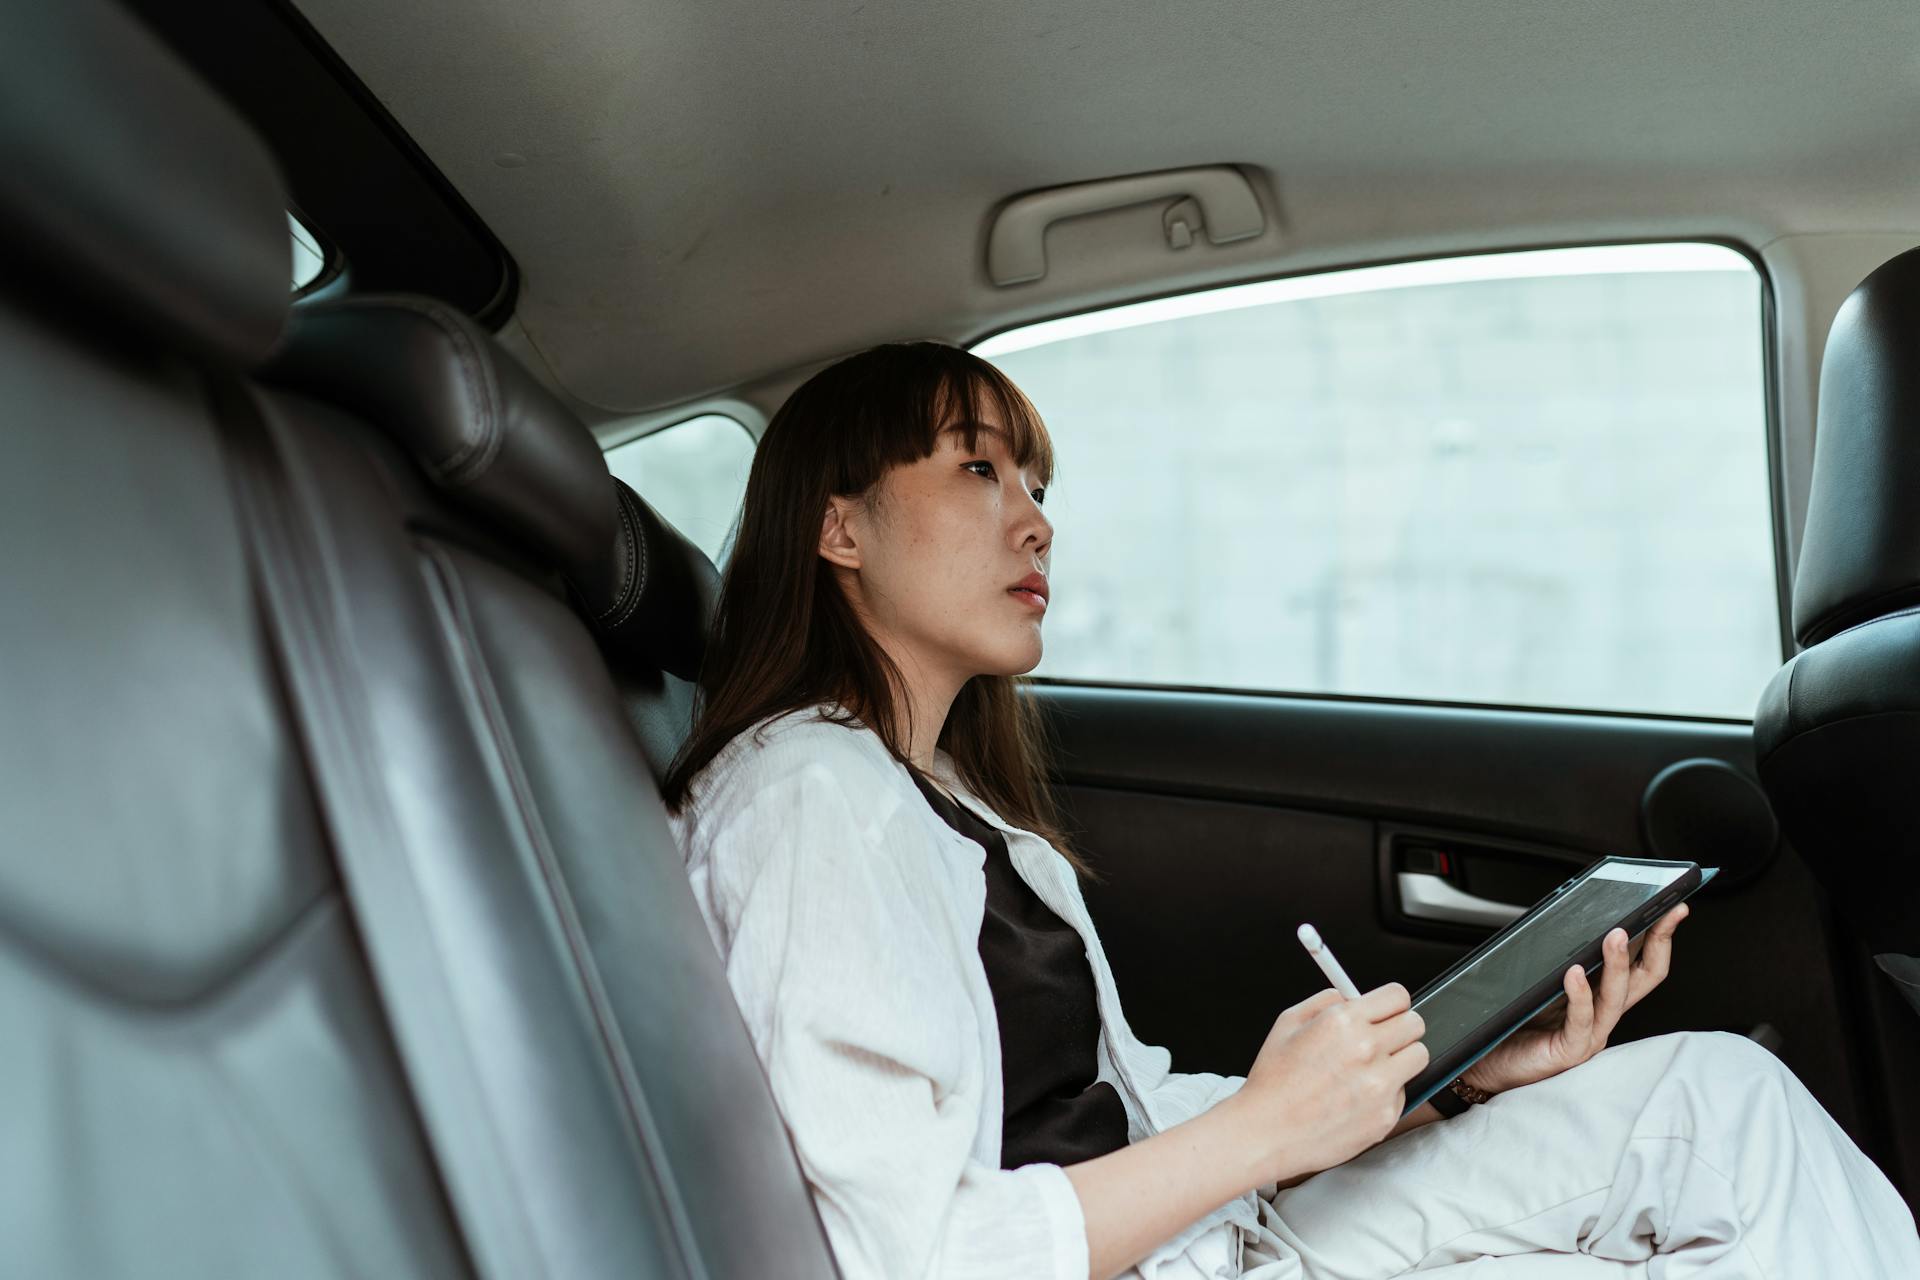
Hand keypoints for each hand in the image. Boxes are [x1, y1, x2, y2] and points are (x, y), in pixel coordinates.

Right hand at [1234, 981, 1428, 1184]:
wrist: (1267, 1133)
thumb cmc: (1273, 1081)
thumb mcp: (1288, 1023)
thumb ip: (1326, 1001)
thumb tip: (1352, 996)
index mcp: (1343, 1021)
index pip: (1398, 996)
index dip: (1391, 1002)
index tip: (1387, 1010)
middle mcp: (1366, 1050)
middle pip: (1416, 1024)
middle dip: (1400, 1026)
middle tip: (1383, 1036)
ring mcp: (1380, 1085)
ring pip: (1418, 1056)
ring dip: (1400, 1058)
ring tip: (1372, 1068)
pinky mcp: (1386, 1116)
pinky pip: (1403, 1092)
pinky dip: (1387, 1092)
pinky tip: (1358, 1097)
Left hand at [1460, 903, 1688, 1096]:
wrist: (1488, 1062)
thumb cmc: (1513, 1021)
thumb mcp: (1543, 980)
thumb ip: (1562, 955)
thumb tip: (1576, 915)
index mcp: (1601, 995)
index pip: (1642, 963)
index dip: (1659, 936)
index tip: (1673, 908)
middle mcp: (1603, 1015)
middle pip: (1644, 978)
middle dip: (1658, 943)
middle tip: (1664, 914)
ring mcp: (1590, 1034)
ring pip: (1615, 997)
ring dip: (1617, 964)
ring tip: (1617, 935)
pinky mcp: (1570, 1051)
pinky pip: (1580, 1021)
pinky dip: (1579, 995)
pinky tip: (1573, 973)